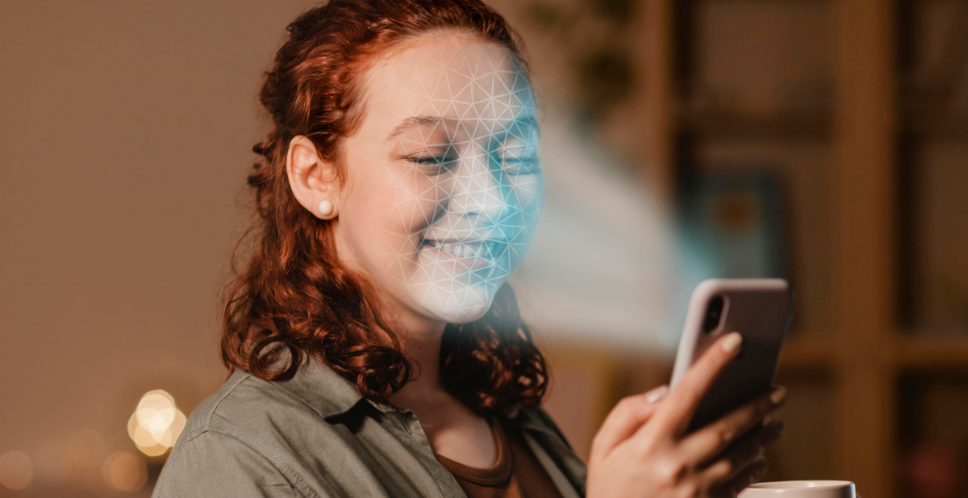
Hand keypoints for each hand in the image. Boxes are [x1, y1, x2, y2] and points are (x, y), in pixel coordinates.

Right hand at [586, 332, 785, 497]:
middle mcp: (677, 465)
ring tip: (774, 423)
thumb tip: (664, 394)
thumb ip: (628, 413)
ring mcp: (696, 491)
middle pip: (727, 426)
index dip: (712, 363)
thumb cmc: (609, 491)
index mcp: (650, 443)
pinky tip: (759, 459)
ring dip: (761, 437)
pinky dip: (753, 469)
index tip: (734, 342)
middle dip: (756, 405)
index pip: (688, 392)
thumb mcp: (603, 447)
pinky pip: (739, 486)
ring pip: (740, 457)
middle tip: (776, 391)